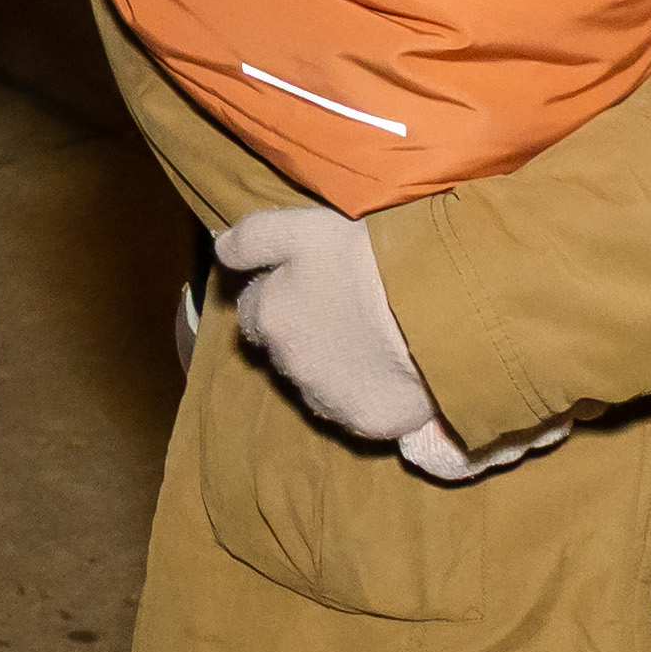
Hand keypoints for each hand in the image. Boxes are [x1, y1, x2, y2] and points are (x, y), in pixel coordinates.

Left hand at [213, 200, 437, 443]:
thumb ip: (251, 239)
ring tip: (371, 341)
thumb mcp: (301, 228)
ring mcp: (325, 399)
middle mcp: (286, 364)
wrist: (431, 307)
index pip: (253, 311)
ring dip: (332, 367)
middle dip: (303, 334)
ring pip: (317, 384)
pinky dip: (367, 395)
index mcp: (268, 316)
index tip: (304, 287)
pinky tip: (391, 372)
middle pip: (284, 350)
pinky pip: (357, 411)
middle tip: (343, 311)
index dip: (276, 297)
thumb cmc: (365, 259)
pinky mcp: (363, 422)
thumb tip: (219, 248)